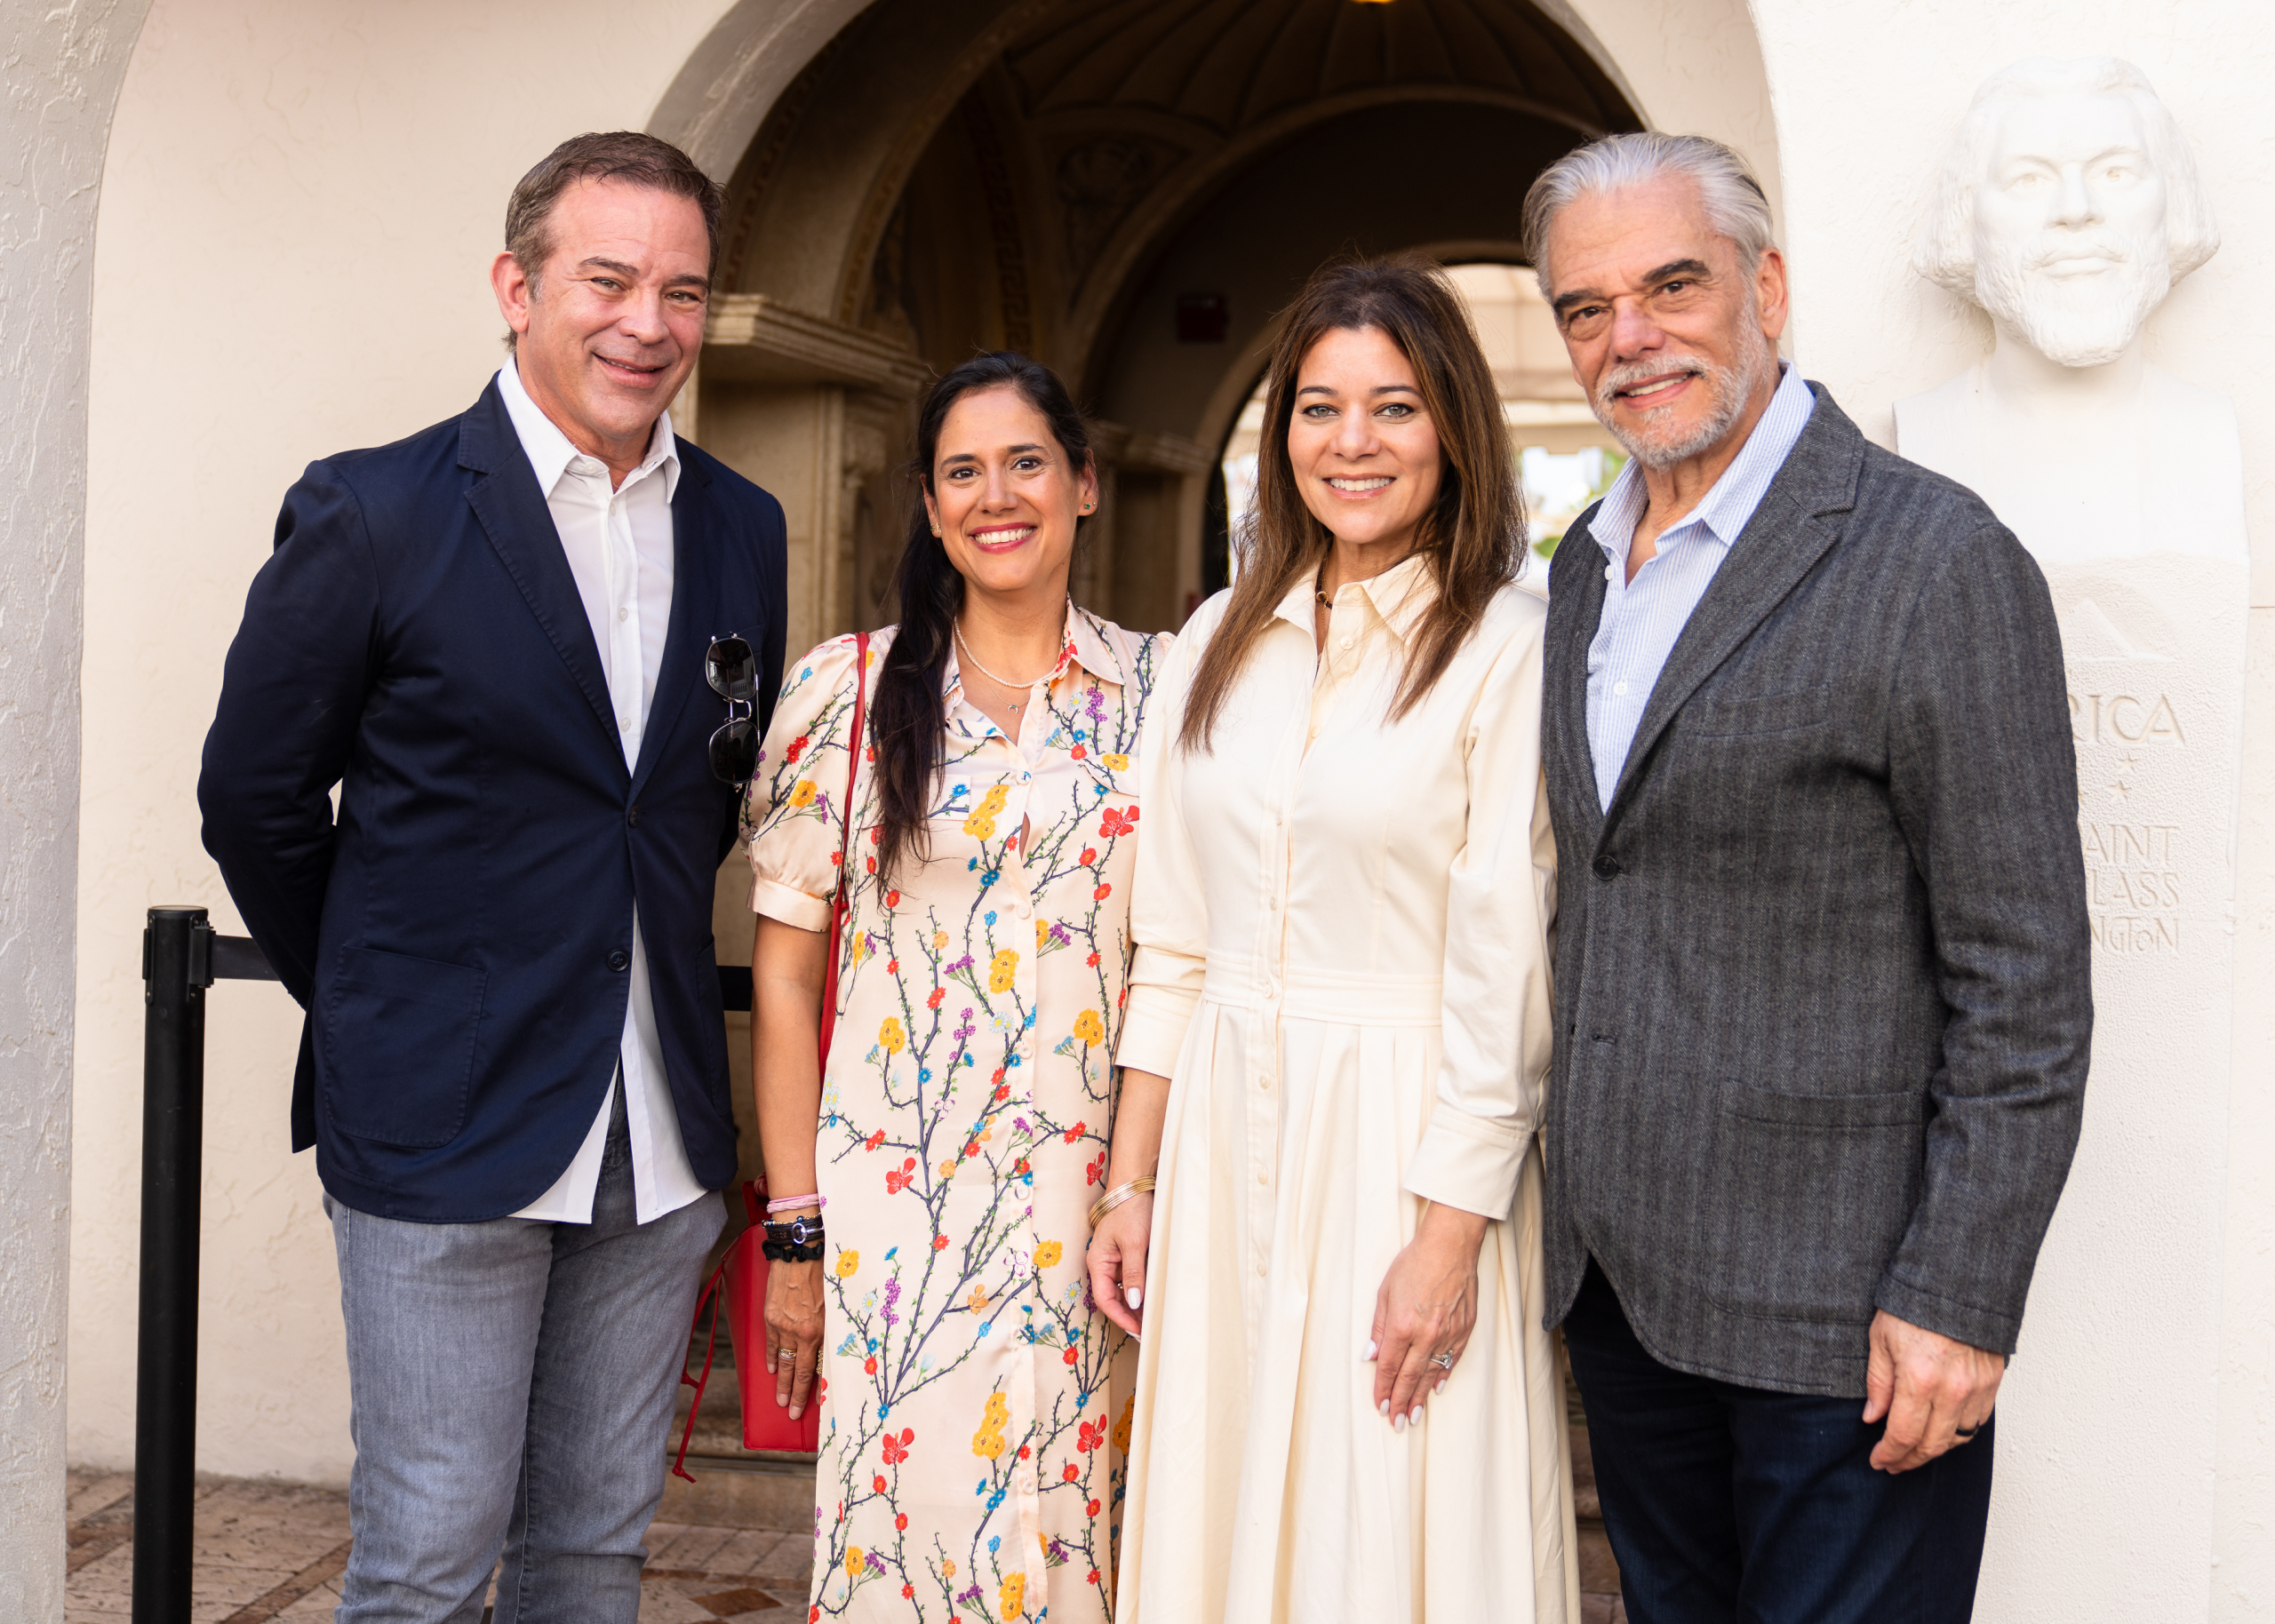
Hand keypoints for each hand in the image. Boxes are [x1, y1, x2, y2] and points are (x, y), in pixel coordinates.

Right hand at [764, 1257, 826, 1418]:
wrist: (799, 1253)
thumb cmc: (824, 1275)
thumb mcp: (834, 1305)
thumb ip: (831, 1328)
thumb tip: (832, 1349)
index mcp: (819, 1331)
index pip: (816, 1368)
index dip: (813, 1388)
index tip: (813, 1405)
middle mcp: (800, 1332)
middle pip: (796, 1370)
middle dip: (793, 1394)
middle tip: (790, 1413)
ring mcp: (782, 1326)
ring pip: (781, 1361)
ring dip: (780, 1382)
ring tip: (779, 1400)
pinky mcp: (770, 1317)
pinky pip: (769, 1344)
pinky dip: (770, 1358)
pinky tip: (770, 1370)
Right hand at [1085, 1192, 1153, 1337]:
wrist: (1135, 1184)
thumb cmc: (1130, 1210)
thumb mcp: (1133, 1244)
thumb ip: (1133, 1274)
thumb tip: (1133, 1303)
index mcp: (1098, 1262)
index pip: (1104, 1299)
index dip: (1120, 1317)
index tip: (1138, 1329)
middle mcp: (1104, 1263)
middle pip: (1113, 1297)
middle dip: (1129, 1315)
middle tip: (1149, 1328)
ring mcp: (1115, 1259)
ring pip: (1124, 1290)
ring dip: (1137, 1304)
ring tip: (1154, 1316)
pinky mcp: (1127, 1254)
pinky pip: (1132, 1278)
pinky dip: (1142, 1289)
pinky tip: (1154, 1297)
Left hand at [1369, 1203, 1487, 1430]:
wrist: (1450, 1247)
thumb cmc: (1415, 1263)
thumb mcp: (1385, 1291)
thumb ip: (1379, 1326)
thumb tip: (1372, 1354)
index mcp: (1402, 1325)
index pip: (1390, 1366)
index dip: (1384, 1388)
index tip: (1381, 1405)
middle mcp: (1426, 1334)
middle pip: (1411, 1376)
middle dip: (1402, 1402)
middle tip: (1397, 1423)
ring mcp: (1448, 1334)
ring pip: (1432, 1373)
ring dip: (1422, 1396)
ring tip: (1414, 1416)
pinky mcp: (1465, 1330)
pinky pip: (1452, 1360)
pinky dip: (1443, 1376)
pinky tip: (1436, 1388)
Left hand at [1862, 1309, 2002, 1471]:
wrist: (1955, 1282)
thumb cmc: (1913, 1306)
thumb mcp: (1881, 1339)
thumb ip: (1878, 1383)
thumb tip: (1873, 1417)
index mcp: (1919, 1379)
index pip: (1903, 1434)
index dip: (1890, 1454)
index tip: (1878, 1461)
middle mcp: (1952, 1389)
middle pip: (1932, 1445)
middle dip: (1909, 1460)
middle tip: (1893, 1464)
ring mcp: (1977, 1387)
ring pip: (1958, 1438)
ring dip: (1935, 1450)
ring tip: (1915, 1452)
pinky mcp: (1993, 1382)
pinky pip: (1978, 1421)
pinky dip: (1959, 1433)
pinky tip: (1942, 1432)